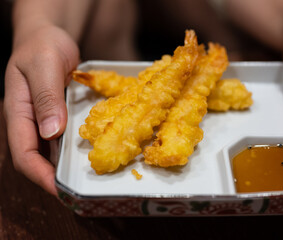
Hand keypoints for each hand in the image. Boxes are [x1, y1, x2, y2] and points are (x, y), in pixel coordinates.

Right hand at [4, 25, 78, 194]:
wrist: (48, 36)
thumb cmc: (43, 45)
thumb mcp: (44, 65)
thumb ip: (46, 97)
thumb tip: (50, 132)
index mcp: (18, 112)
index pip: (23, 153)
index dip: (40, 175)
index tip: (61, 190)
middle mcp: (28, 121)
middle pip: (35, 159)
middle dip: (52, 179)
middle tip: (77, 192)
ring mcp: (42, 120)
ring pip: (48, 153)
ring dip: (62, 168)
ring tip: (83, 180)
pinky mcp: (55, 116)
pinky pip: (61, 140)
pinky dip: (70, 151)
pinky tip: (85, 156)